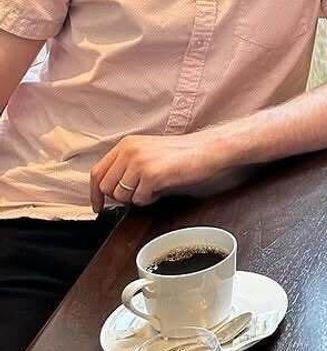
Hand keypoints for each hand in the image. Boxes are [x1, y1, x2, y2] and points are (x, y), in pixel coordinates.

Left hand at [90, 134, 223, 211]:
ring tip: (154, 188)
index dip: (95, 193)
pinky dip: (149, 199)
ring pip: (121, 195)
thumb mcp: (149, 152)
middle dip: (121, 196)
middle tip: (140, 193)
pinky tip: (161, 189)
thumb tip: (113, 189)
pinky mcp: (151, 175)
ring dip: (136, 198)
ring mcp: (139, 162)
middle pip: (107, 187)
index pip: (97, 172)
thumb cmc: (185, 153)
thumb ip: (128, 165)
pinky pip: (139, 199)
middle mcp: (129, 151)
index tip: (98, 205)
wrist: (208, 149)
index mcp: (127, 144)